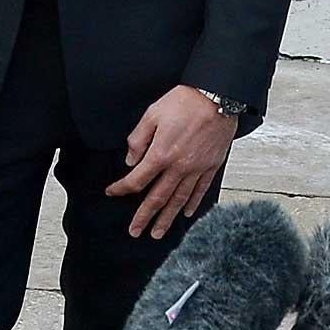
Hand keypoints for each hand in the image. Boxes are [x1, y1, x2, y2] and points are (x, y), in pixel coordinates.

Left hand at [106, 86, 233, 239]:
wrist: (217, 96)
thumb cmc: (185, 102)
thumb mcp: (152, 114)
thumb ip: (138, 139)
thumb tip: (130, 160)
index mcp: (161, 154)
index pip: (137, 179)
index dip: (122, 189)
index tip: (112, 192)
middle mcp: (179, 167)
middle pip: (157, 198)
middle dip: (144, 217)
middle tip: (135, 232)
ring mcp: (197, 169)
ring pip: (178, 200)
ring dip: (167, 219)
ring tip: (158, 233)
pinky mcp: (211, 166)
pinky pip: (200, 191)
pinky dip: (192, 204)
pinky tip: (185, 214)